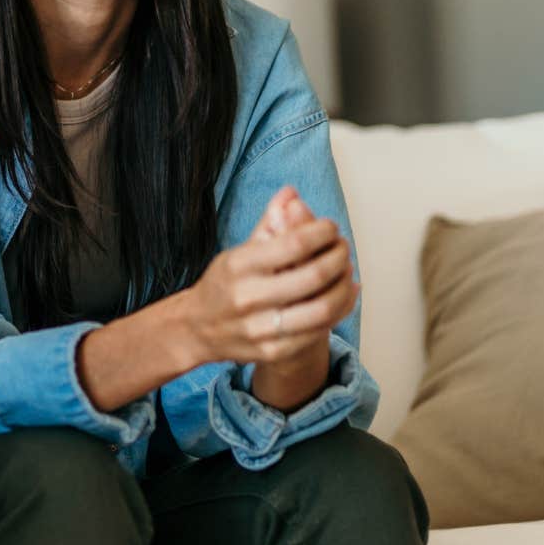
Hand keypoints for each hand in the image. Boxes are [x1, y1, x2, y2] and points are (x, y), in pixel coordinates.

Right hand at [181, 187, 357, 367]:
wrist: (197, 329)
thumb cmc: (224, 284)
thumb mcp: (238, 251)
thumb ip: (268, 224)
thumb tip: (291, 193)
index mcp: (239, 265)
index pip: (294, 244)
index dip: (321, 233)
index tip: (331, 227)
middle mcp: (248, 297)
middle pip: (312, 276)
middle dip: (338, 258)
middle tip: (343, 248)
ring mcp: (260, 328)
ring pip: (321, 309)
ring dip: (344, 286)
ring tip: (347, 271)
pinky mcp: (272, 351)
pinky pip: (318, 331)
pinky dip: (340, 310)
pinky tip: (345, 294)